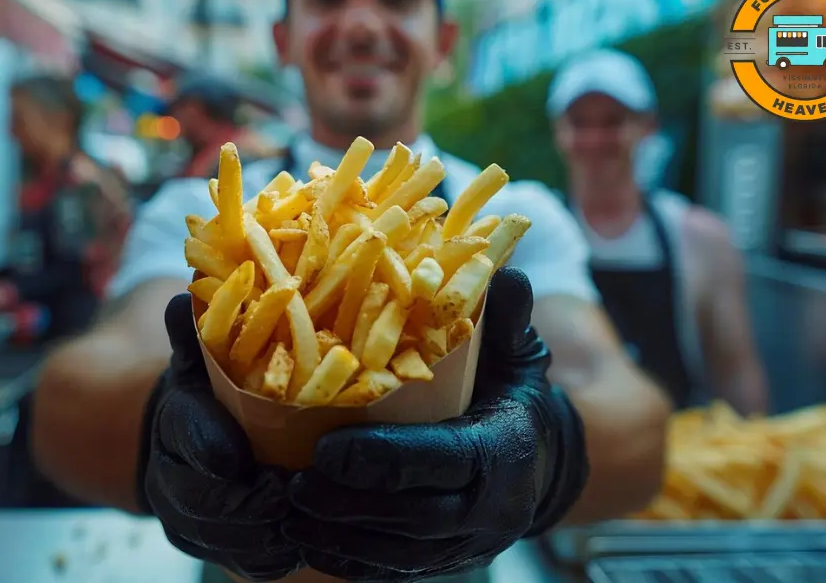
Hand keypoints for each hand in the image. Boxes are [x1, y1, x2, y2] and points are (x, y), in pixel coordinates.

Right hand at [140, 294, 301, 580]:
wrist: (187, 436)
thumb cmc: (210, 389)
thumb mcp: (201, 355)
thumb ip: (197, 331)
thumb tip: (183, 298)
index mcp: (174, 422)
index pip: (189, 436)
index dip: (216, 448)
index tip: (247, 454)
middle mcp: (171, 476)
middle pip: (205, 500)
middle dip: (251, 500)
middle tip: (295, 491)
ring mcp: (188, 518)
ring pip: (222, 539)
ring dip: (265, 534)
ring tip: (307, 520)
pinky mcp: (209, 546)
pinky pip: (238, 563)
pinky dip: (270, 559)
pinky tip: (302, 548)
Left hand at [285, 267, 588, 580]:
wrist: (539, 460)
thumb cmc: (511, 393)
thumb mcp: (516, 352)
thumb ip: (505, 318)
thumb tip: (506, 272)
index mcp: (505, 449)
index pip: (447, 460)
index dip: (387, 459)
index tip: (327, 450)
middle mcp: (492, 508)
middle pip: (415, 518)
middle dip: (349, 503)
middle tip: (290, 482)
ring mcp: (468, 544)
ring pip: (398, 554)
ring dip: (339, 536)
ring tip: (286, 509)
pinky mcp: (442, 563)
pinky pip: (391, 572)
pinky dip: (346, 559)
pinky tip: (304, 538)